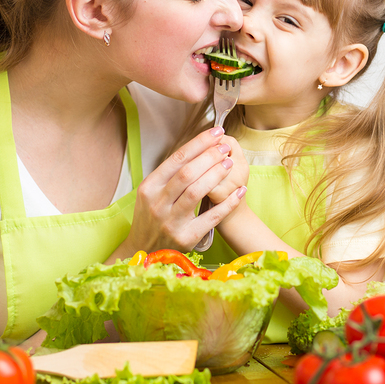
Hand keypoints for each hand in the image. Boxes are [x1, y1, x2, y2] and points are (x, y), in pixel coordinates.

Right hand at [124, 127, 245, 252]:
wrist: (145, 251)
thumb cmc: (151, 216)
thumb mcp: (150, 193)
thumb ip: (169, 174)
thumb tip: (198, 146)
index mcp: (149, 187)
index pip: (176, 159)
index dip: (198, 143)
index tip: (216, 132)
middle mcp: (157, 204)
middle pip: (187, 173)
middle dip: (210, 156)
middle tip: (225, 147)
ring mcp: (171, 222)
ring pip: (196, 192)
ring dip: (216, 174)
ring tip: (229, 162)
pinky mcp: (186, 238)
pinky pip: (211, 217)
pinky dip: (227, 203)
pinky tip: (239, 191)